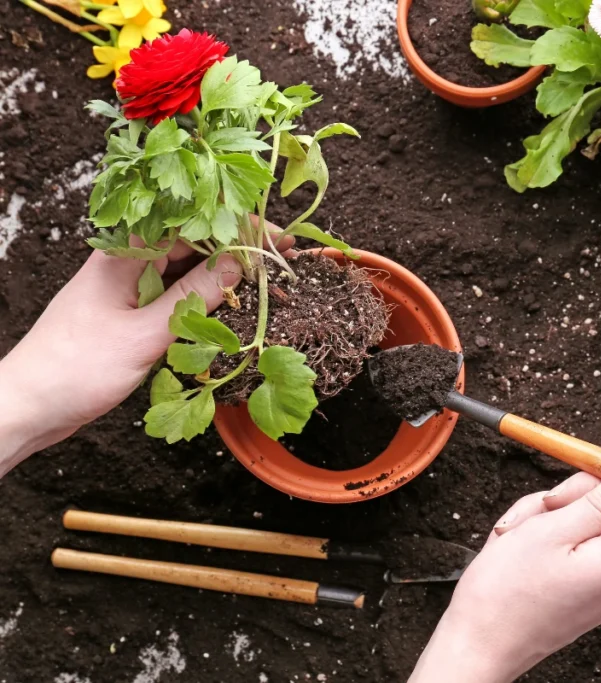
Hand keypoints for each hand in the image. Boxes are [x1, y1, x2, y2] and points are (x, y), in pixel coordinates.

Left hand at [0, 226, 291, 474]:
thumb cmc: (75, 368)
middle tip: (279, 258)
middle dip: (235, 249)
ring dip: (221, 277)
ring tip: (262, 284)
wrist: (30, 406)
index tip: (272, 236)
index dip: (234, 227)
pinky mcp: (128, 314)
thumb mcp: (144, 334)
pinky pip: (172, 297)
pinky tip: (228, 309)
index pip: (188, 225)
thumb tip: (238, 266)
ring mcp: (125, 288)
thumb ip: (194, 297)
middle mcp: (124, 263)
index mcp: (122, 255)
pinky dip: (201, 301)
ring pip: (183, 271)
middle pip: (189, 244)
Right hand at [409, 436, 600, 682]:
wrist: (477, 646)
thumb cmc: (505, 593)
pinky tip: (522, 545)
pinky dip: (552, 533)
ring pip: (595, 521)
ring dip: (558, 513)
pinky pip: (580, 542)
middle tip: (544, 505)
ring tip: (521, 532)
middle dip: (582, 493)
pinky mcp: (588, 589)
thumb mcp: (550, 530)